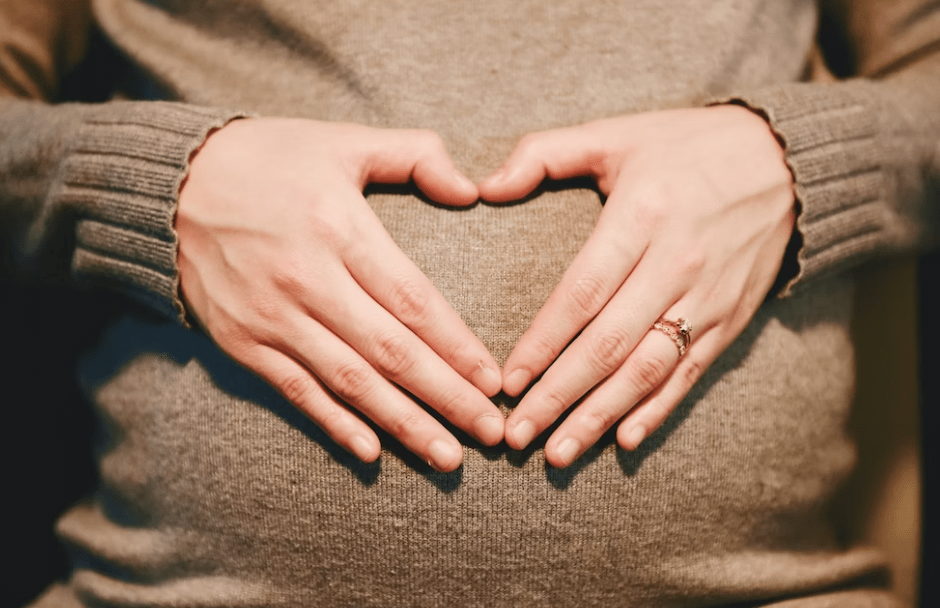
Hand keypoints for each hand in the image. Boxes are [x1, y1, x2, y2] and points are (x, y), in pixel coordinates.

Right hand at [177, 118, 503, 471]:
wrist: (170, 183)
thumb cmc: (269, 159)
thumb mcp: (343, 140)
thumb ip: (414, 154)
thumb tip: (471, 189)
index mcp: (339, 228)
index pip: (413, 301)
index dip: (458, 347)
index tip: (494, 381)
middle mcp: (307, 279)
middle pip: (391, 352)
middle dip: (447, 397)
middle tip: (491, 434)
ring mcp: (271, 317)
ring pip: (350, 382)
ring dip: (403, 424)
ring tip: (448, 456)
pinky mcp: (242, 341)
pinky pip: (296, 391)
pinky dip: (334, 424)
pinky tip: (372, 452)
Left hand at [478, 106, 794, 466]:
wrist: (786, 162)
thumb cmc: (686, 147)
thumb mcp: (615, 134)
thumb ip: (545, 154)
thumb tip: (483, 187)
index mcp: (642, 216)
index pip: (582, 293)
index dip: (542, 342)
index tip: (507, 381)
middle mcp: (677, 263)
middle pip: (609, 344)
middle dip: (559, 395)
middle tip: (517, 435)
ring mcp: (708, 297)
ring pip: (647, 370)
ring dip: (600, 416)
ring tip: (558, 453)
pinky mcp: (731, 319)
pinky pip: (691, 373)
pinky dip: (658, 410)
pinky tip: (624, 440)